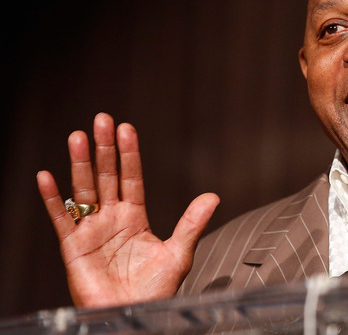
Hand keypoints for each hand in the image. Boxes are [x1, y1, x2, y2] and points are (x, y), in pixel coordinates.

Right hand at [37, 113, 219, 306]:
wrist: (133, 316)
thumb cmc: (155, 291)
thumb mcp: (178, 254)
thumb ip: (192, 224)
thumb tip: (213, 196)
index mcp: (135, 218)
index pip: (132, 178)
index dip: (129, 154)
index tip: (127, 129)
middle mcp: (112, 219)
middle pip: (106, 176)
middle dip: (104, 148)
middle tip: (103, 120)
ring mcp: (91, 231)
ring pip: (84, 190)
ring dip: (80, 164)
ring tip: (78, 137)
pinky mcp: (73, 247)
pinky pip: (61, 219)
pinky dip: (53, 199)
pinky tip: (47, 177)